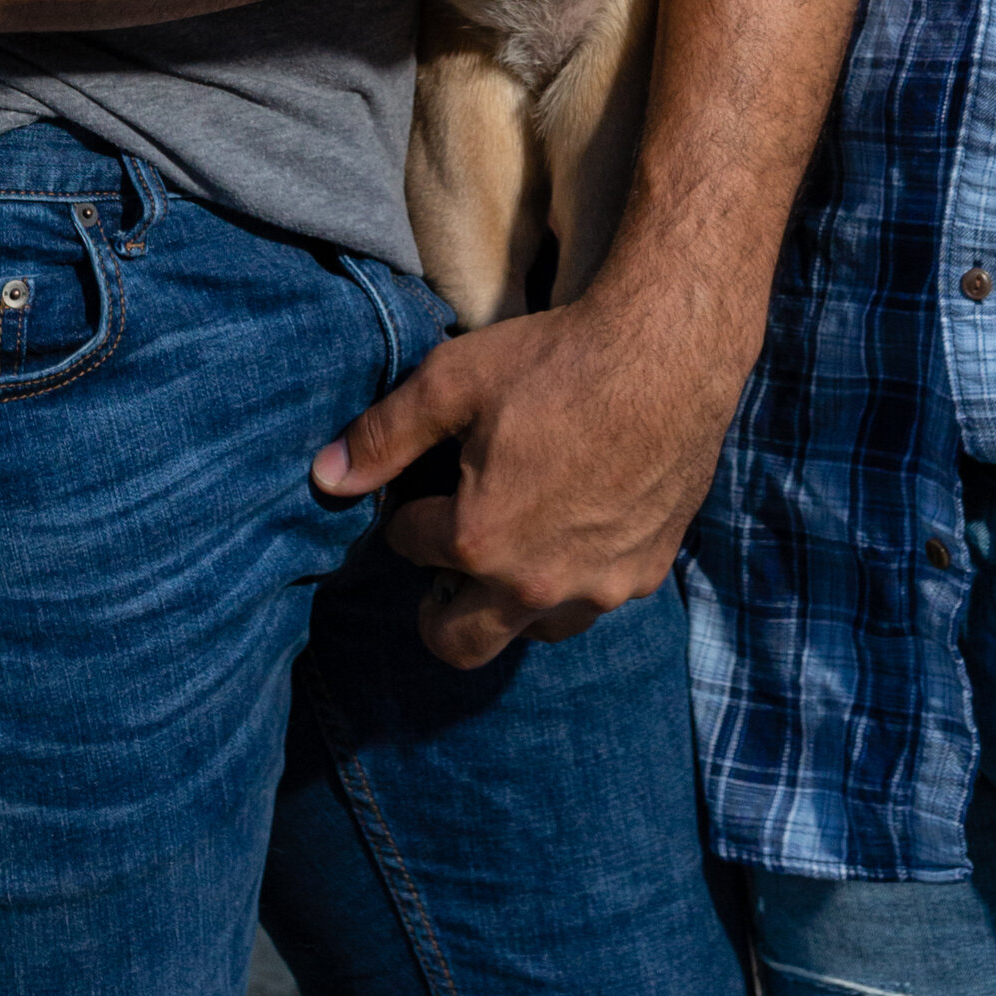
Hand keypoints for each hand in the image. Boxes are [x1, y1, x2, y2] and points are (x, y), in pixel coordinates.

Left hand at [311, 277, 748, 667]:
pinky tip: (576, 522)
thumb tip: (323, 476)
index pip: (409, 547)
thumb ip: (384, 435)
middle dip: (439, 605)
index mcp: (477, 539)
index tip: (428, 484)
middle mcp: (533, 585)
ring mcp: (594, 589)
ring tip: (515, 536)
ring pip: (527, 630)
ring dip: (507, 599)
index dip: (412, 511)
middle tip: (450, 552)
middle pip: (456, 642)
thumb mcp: (455, 379)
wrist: (671, 353)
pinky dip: (570, 580)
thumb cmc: (559, 359)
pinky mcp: (642, 575)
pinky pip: (589, 603)